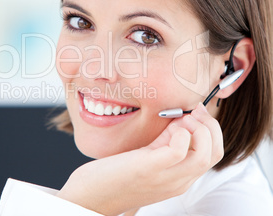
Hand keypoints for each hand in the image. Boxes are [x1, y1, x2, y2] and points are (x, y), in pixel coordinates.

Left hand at [56, 103, 223, 215]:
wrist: (93, 196)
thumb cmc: (118, 174)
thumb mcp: (150, 157)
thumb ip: (167, 142)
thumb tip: (182, 119)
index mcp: (180, 178)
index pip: (214, 155)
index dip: (211, 129)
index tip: (198, 112)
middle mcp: (178, 181)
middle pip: (215, 153)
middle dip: (211, 125)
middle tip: (195, 111)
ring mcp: (165, 177)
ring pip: (206, 155)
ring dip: (200, 129)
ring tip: (183, 119)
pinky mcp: (149, 169)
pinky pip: (179, 150)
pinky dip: (181, 133)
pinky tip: (170, 127)